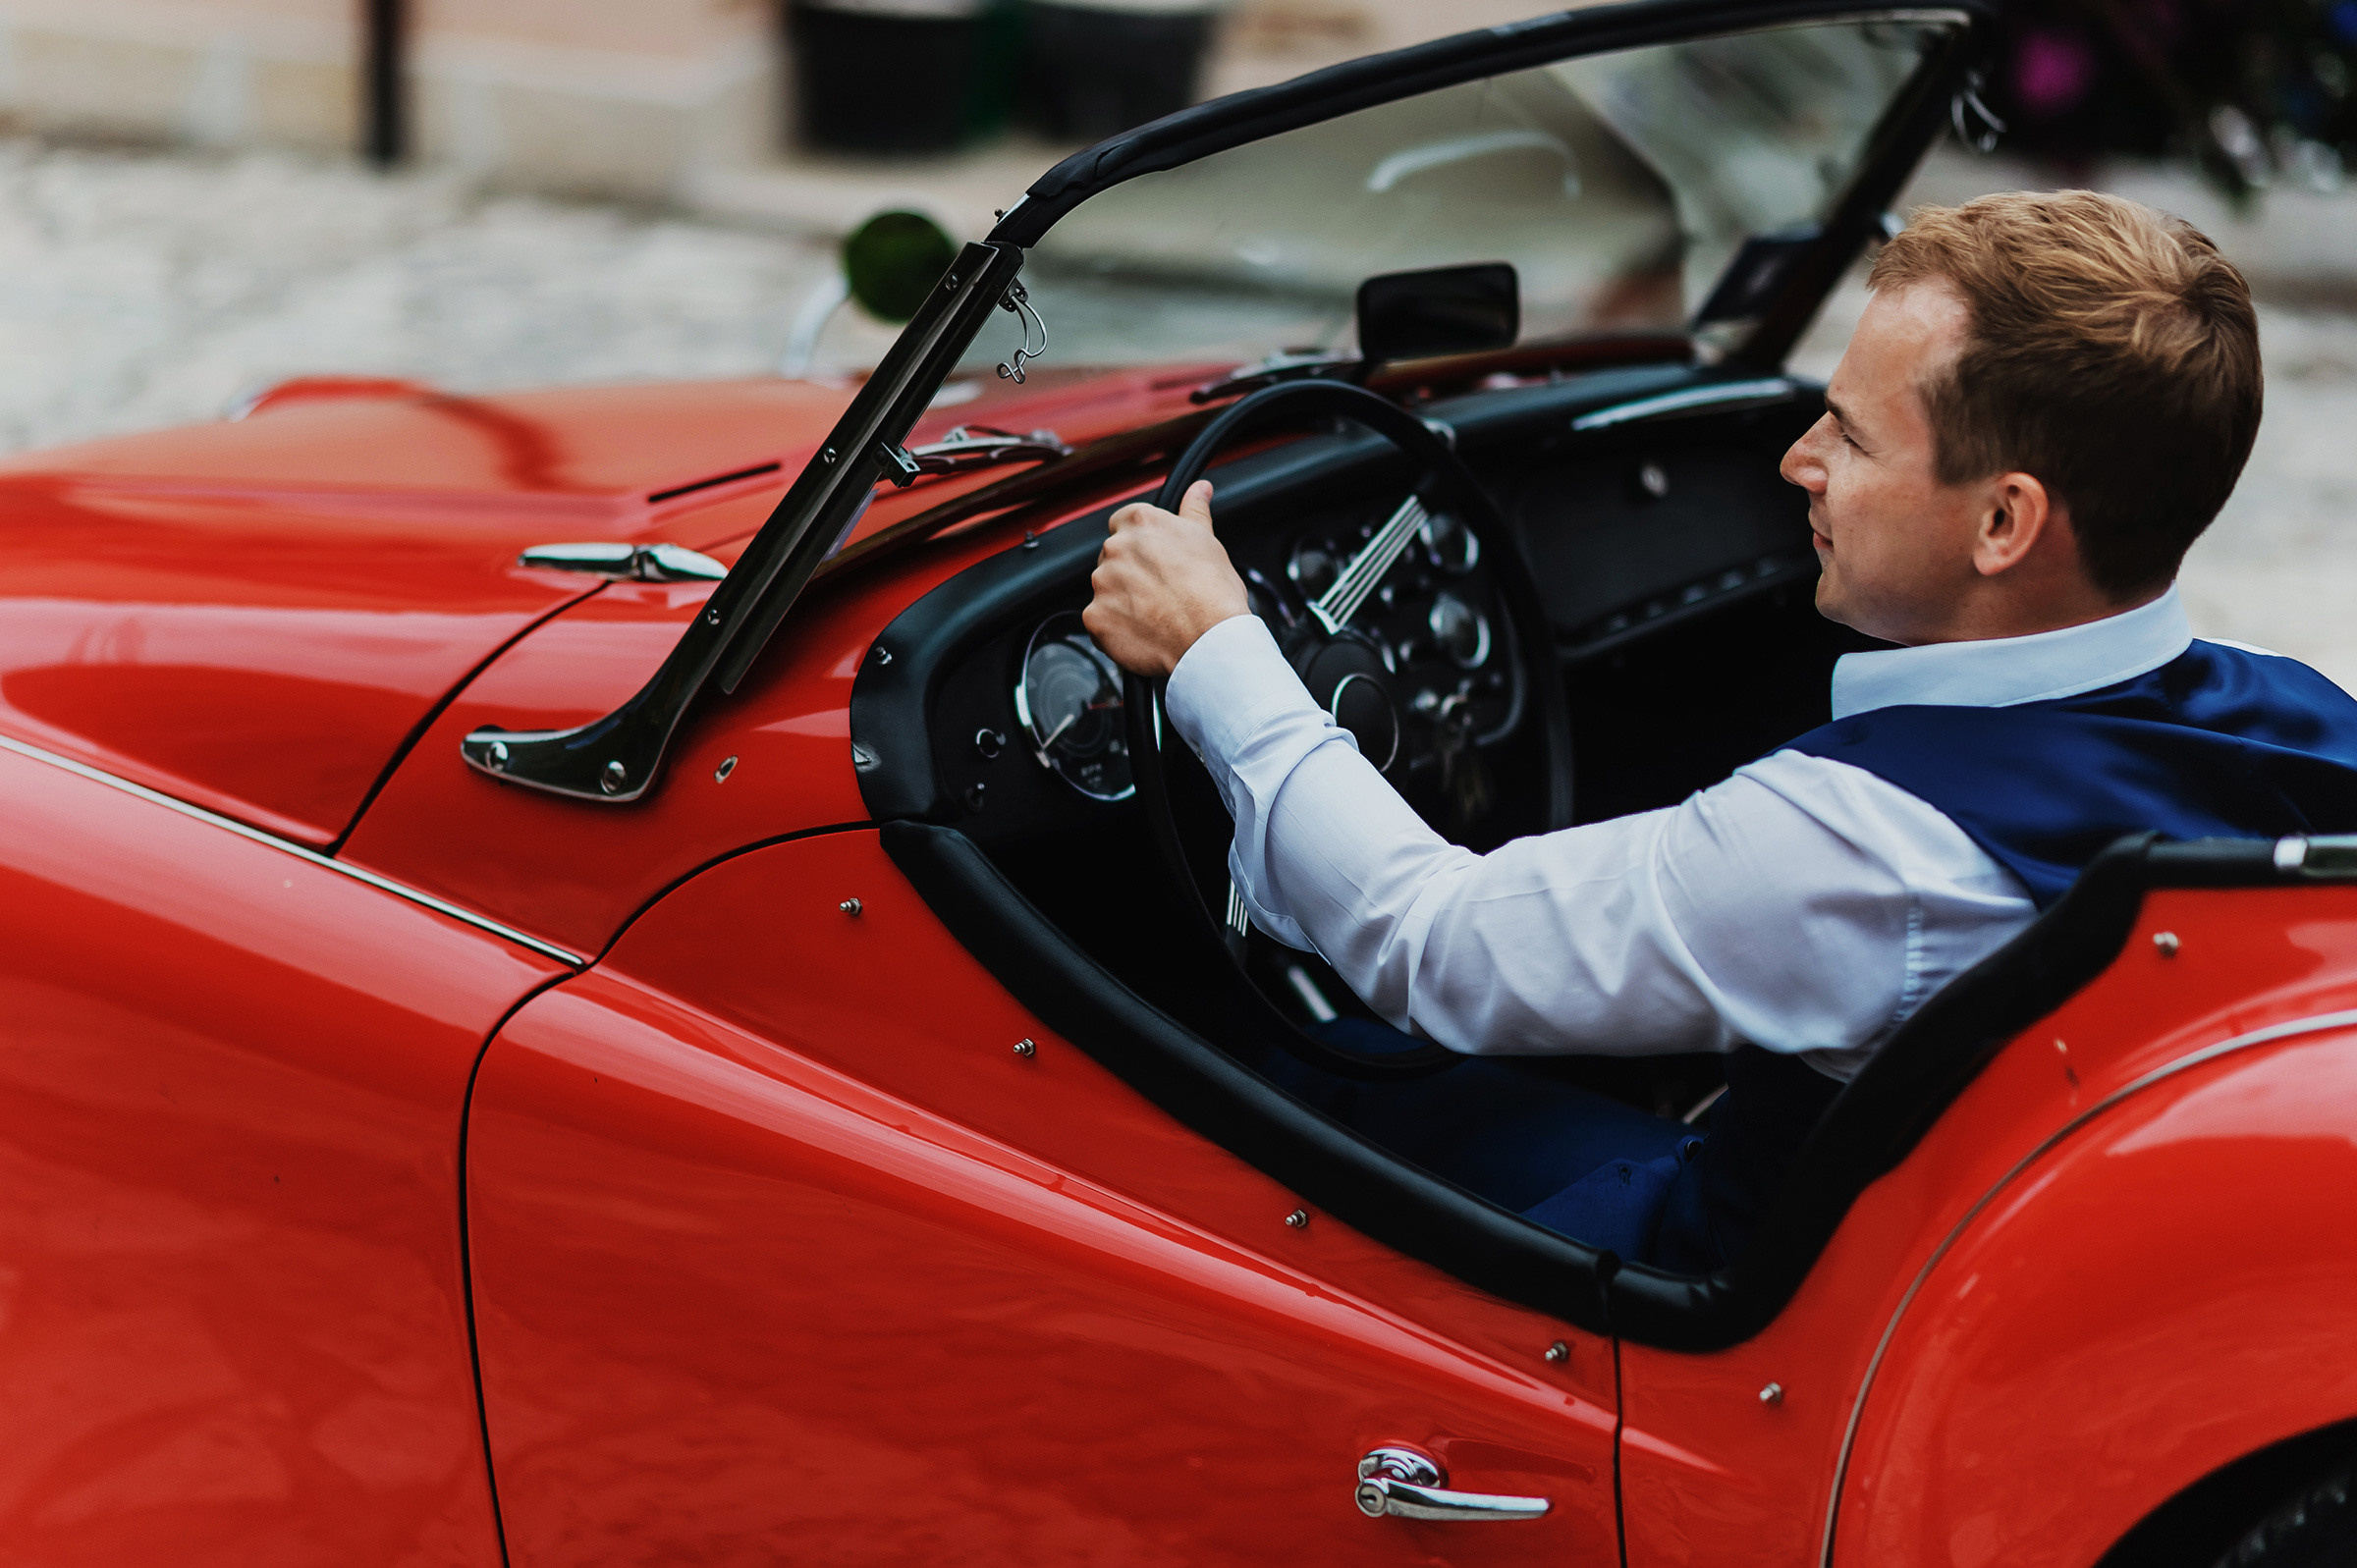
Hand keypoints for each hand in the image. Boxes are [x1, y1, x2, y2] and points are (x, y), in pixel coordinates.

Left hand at [1083, 480, 1248, 676]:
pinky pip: (1099, 621)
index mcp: (1140, 523)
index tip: (1154, 559)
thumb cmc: (1213, 592)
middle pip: (1113, 557)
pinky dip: (1115, 628)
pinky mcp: (1095, 617)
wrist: (1209, 639)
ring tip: (1155, 613)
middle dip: (1130, 573)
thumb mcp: (1208, 540)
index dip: (1140, 544)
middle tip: (1160, 590)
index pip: (1123, 523)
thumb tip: (1198, 489)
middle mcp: (1115, 548)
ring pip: (1105, 589)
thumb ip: (1194, 510)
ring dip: (1122, 600)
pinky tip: (1142, 632)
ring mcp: (1102, 584)